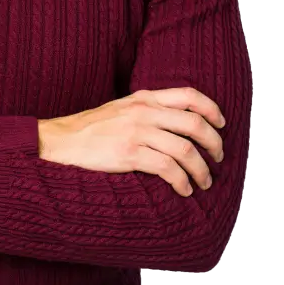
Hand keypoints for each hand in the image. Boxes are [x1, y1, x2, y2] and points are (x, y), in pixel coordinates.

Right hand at [38, 87, 225, 196]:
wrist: (62, 139)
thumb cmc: (93, 127)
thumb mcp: (123, 107)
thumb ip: (149, 109)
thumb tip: (180, 122)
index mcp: (144, 97)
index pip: (189, 95)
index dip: (212, 109)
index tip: (221, 124)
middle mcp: (144, 111)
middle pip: (194, 123)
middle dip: (214, 143)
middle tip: (218, 158)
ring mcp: (136, 131)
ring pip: (185, 149)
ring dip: (201, 170)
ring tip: (203, 181)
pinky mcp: (129, 153)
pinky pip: (167, 169)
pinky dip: (182, 182)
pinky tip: (183, 189)